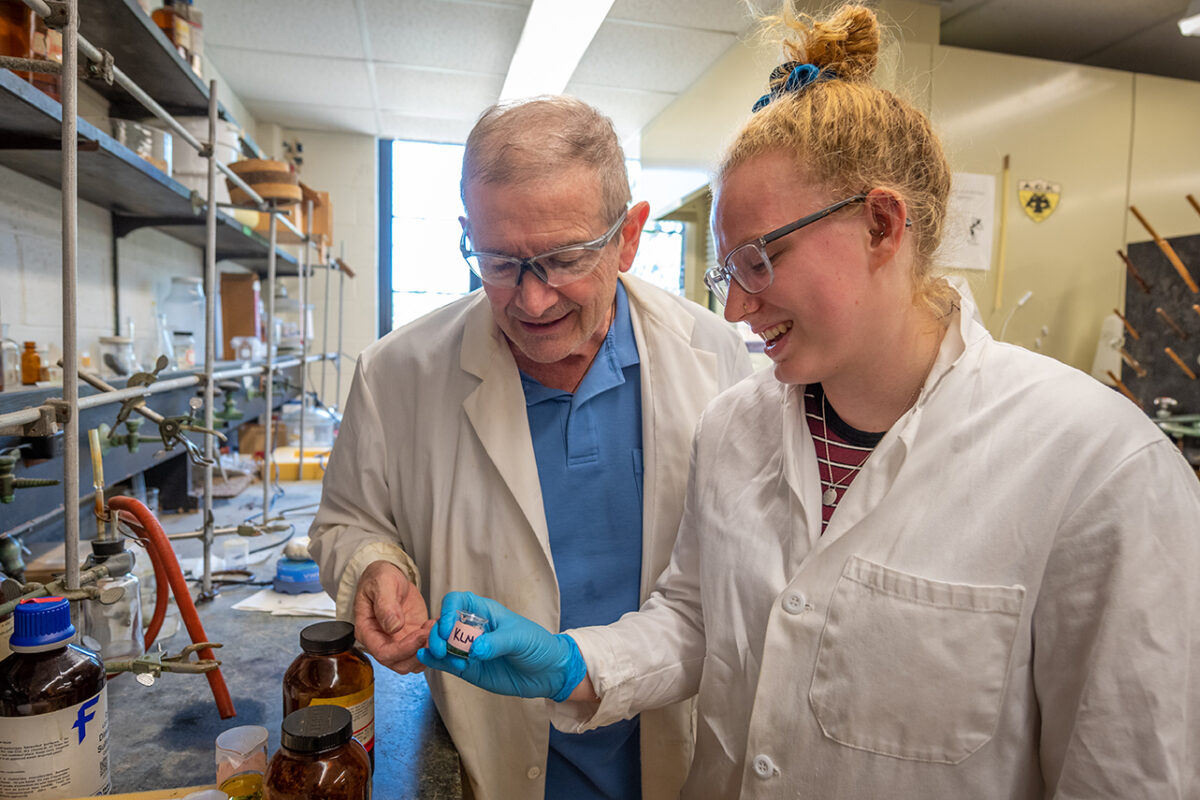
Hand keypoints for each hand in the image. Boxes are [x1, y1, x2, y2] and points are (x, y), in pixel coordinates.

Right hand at [353, 560, 432, 673]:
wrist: (389, 577)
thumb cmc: (380, 578)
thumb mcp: (382, 583)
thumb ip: (385, 604)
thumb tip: (393, 627)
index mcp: (367, 631)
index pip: (383, 652)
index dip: (403, 649)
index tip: (420, 635)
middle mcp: (381, 642)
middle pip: (399, 664)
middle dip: (418, 653)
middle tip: (433, 633)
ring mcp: (397, 642)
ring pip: (413, 662)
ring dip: (428, 651)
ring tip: (436, 628)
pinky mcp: (412, 638)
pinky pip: (423, 651)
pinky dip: (433, 645)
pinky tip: (438, 627)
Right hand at [417, 591, 586, 701]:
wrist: (548, 673)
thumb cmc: (537, 646)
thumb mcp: (520, 639)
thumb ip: (497, 642)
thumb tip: (475, 650)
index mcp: (485, 612)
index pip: (457, 602)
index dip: (447, 610)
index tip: (447, 626)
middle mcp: (472, 629)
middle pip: (443, 624)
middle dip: (437, 634)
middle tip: (442, 649)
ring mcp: (468, 649)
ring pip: (441, 644)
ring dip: (435, 649)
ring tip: (446, 660)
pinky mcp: (468, 668)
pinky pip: (446, 663)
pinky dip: (433, 661)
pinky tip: (426, 660)